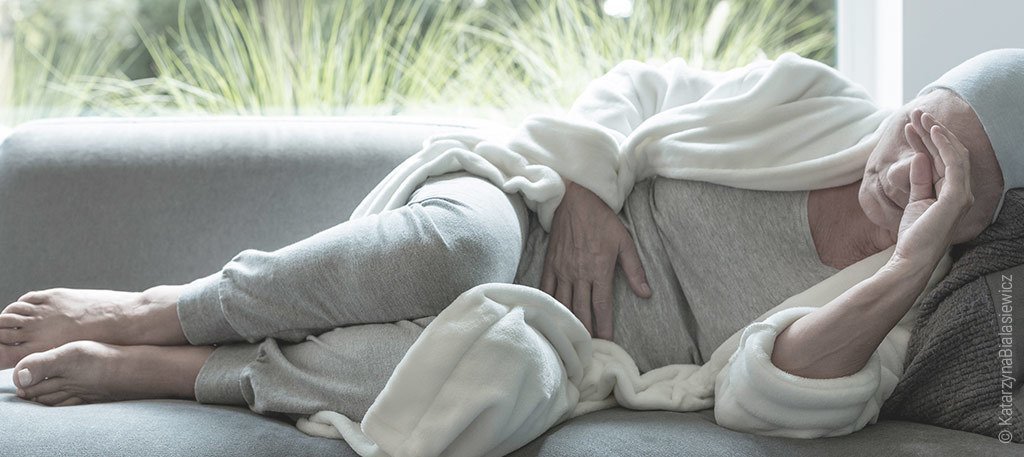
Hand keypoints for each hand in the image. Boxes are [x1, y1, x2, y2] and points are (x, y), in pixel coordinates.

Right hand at [541, 179, 650, 339]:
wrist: (574, 199)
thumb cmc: (602, 220)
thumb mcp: (624, 241)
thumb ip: (635, 269)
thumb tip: (646, 294)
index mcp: (599, 270)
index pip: (602, 307)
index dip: (604, 328)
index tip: (607, 344)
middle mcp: (579, 274)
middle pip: (581, 311)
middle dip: (585, 332)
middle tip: (588, 350)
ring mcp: (562, 270)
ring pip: (563, 304)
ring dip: (568, 323)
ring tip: (571, 341)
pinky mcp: (550, 265)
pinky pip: (546, 290)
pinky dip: (548, 306)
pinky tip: (550, 319)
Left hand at [892, 110, 973, 267]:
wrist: (910, 259)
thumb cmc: (914, 235)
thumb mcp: (915, 200)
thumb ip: (920, 179)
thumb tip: (920, 156)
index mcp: (952, 193)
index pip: (941, 160)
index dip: (927, 141)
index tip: (911, 126)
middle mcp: (962, 192)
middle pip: (948, 153)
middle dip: (932, 131)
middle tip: (916, 113)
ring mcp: (961, 195)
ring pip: (952, 154)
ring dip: (935, 132)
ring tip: (919, 116)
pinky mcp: (956, 198)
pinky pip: (953, 163)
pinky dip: (943, 145)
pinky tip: (931, 131)